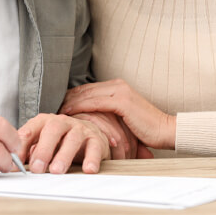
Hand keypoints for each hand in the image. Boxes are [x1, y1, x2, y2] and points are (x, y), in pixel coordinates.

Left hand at [17, 113, 109, 173]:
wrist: (88, 133)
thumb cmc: (60, 141)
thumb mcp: (42, 143)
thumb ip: (28, 152)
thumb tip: (14, 166)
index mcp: (44, 122)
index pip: (31, 129)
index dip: (22, 146)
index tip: (16, 163)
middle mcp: (62, 122)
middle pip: (52, 130)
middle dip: (43, 149)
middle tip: (37, 168)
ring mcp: (80, 129)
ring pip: (73, 138)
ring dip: (64, 155)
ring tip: (57, 171)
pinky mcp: (95, 139)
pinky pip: (94, 147)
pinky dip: (92, 158)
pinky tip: (88, 169)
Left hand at [60, 79, 175, 149]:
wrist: (166, 130)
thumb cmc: (145, 129)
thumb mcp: (123, 118)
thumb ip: (107, 114)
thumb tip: (89, 121)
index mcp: (116, 86)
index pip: (86, 89)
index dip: (70, 96)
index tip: (56, 105)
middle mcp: (117, 85)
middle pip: (83, 89)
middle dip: (65, 98)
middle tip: (49, 107)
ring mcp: (119, 91)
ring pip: (86, 94)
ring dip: (68, 102)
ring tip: (54, 111)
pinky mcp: (121, 101)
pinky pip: (94, 102)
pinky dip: (79, 107)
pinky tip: (67, 113)